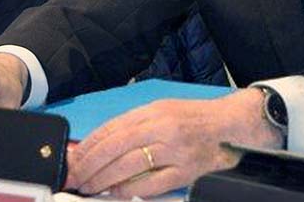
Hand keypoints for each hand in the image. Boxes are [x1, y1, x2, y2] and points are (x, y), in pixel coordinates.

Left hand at [64, 88, 283, 196]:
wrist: (230, 125)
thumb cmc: (194, 118)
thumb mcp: (163, 110)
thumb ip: (134, 124)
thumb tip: (100, 143)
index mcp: (155, 110)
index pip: (113, 128)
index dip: (89, 146)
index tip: (74, 159)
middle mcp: (164, 127)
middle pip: (116, 147)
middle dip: (89, 166)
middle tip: (74, 178)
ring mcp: (175, 150)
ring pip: (128, 166)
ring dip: (103, 180)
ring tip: (88, 187)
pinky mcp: (185, 171)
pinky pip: (150, 185)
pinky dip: (128, 191)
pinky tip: (116, 193)